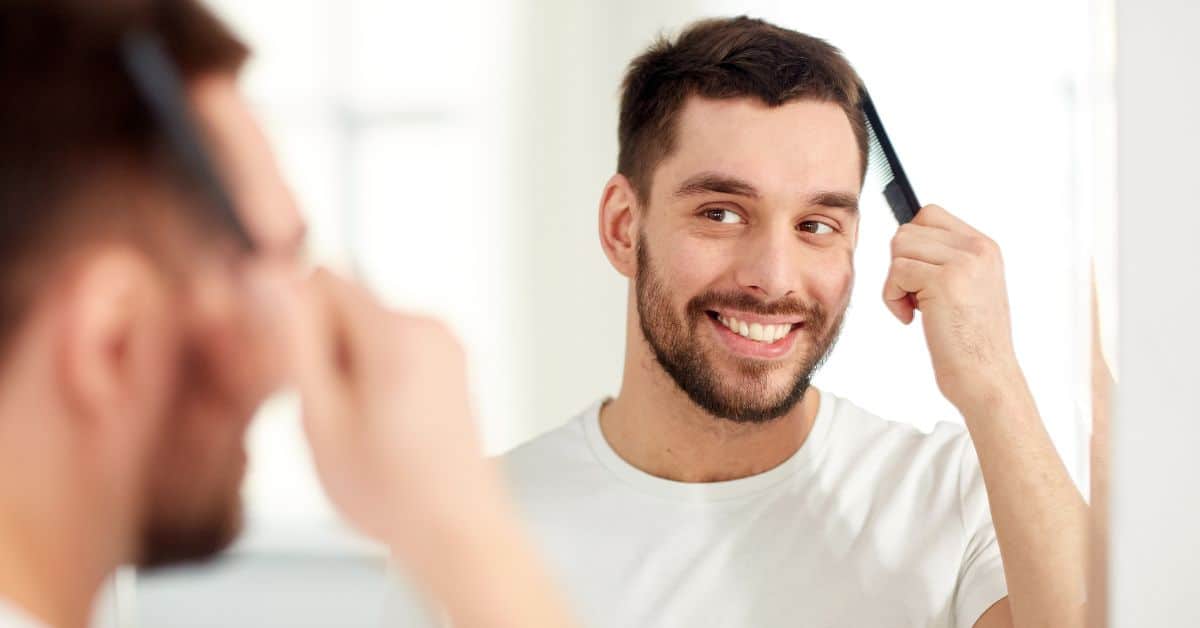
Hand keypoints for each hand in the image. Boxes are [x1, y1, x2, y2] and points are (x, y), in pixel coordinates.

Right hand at [278, 269, 502, 552]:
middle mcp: (430, 327)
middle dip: (325, 348)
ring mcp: (447, 345)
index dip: (296, 320)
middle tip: (331, 412)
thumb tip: (267, 274)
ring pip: (367, 331)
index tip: (299, 368)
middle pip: (347, 305)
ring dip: (349, 368)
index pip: (323, 277)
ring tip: (360, 427)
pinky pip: (393, 349)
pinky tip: (382, 427)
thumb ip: (293, 341)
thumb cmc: (393, 492)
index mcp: (398, 332)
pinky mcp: (451, 363)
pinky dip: (377, 378)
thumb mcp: (321, 418)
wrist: (456, 530)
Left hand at [883, 205, 1021, 408]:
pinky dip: (892, 298)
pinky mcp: (945, 280)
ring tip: (917, 308)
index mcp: (984, 247)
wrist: (986, 378)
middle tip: (917, 297)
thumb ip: (945, 259)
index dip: (912, 246)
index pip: (929, 215)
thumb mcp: (968, 288)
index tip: (918, 279)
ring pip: (899, 246)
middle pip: (908, 230)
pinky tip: (913, 319)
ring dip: (896, 282)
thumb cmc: (970, 342)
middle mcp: (978, 248)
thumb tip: (904, 238)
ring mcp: (964, 262)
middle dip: (900, 265)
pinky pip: (896, 272)